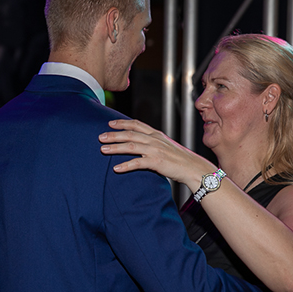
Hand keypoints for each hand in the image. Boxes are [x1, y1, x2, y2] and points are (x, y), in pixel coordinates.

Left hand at [99, 119, 215, 190]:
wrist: (193, 168)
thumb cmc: (179, 159)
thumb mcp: (166, 146)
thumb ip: (153, 143)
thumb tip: (140, 143)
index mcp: (156, 134)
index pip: (136, 124)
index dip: (122, 122)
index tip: (110, 123)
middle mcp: (154, 140)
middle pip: (130, 134)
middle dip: (113, 135)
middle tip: (99, 137)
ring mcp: (155, 150)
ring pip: (131, 146)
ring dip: (115, 148)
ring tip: (102, 149)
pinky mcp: (156, 162)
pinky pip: (138, 163)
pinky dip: (126, 165)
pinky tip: (116, 168)